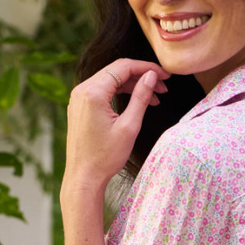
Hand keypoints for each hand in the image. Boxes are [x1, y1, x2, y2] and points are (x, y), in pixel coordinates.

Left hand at [63, 58, 170, 190]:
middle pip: (117, 71)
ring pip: (110, 80)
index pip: (124, 67)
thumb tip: (151, 76)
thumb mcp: (129, 126)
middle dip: (142, 76)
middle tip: (163, 87)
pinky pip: (102, 91)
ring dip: (133, 85)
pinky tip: (137, 102)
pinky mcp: (80, 106)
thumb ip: (141, 97)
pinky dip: (120, 93)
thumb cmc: (105, 157)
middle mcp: (82, 90)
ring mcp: (79, 98)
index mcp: (93, 92)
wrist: (83, 176)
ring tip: (155, 98)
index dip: (147, 68)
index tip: (165, 75)